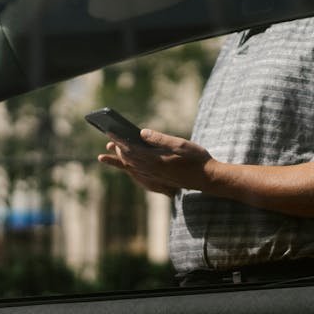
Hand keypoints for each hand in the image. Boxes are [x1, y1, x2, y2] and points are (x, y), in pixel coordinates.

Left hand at [98, 129, 215, 195]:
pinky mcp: (157, 181)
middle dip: (117, 148)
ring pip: (130, 168)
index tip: (109, 132)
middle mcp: (151, 170)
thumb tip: (141, 132)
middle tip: (109, 139)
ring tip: (107, 154)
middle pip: (128, 159)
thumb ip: (160, 138)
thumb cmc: (196, 158)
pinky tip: (126, 166)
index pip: (131, 148)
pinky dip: (128, 169)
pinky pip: (137, 175)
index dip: (118, 140)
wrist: (206, 178)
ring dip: (118, 160)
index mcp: (156, 159)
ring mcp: (154, 177)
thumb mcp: (180, 144)